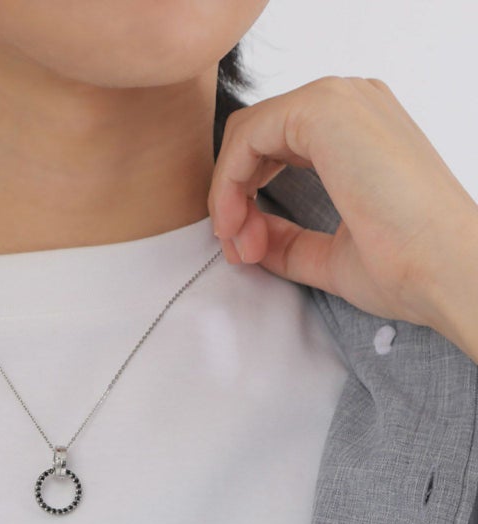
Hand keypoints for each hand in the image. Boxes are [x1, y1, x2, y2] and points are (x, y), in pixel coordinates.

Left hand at [207, 75, 477, 349]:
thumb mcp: (327, 254)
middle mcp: (350, 105)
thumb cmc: (405, 265)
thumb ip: (286, 240)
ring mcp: (340, 101)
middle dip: (232, 197)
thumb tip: (245, 235)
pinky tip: (235, 222)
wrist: (445, 272)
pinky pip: (247, 136)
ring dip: (227, 193)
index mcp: (357, 132)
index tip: (245, 249)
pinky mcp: (325, 110)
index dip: (244, 198)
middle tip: (238, 248)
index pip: (275, 147)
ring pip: (246, 135)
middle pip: (255, 138)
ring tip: (240, 243)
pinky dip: (228, 182)